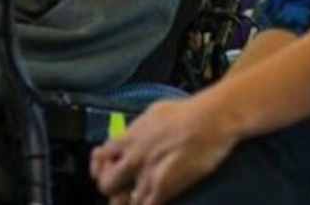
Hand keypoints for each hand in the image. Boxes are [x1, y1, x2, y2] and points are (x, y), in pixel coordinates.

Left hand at [89, 97, 240, 204]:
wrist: (210, 119)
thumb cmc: (187, 112)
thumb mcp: (152, 112)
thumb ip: (138, 129)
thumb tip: (134, 136)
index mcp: (128, 138)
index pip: (99, 158)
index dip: (101, 167)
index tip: (106, 170)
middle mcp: (132, 157)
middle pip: (105, 184)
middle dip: (112, 188)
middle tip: (122, 188)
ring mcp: (147, 175)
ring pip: (122, 201)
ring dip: (129, 200)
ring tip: (138, 197)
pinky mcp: (165, 188)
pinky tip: (153, 200)